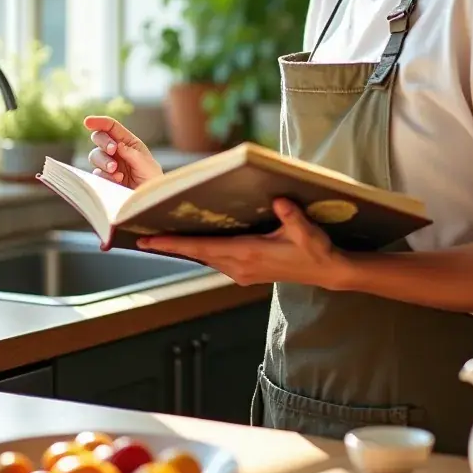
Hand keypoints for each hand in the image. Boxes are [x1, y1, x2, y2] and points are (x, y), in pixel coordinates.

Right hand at [83, 115, 162, 188]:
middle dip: (103, 142)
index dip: (100, 122)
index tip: (88, 121)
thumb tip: (118, 144)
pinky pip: (96, 172)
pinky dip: (104, 175)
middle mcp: (116, 151)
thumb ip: (131, 153)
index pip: (112, 127)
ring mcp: (109, 164)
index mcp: (128, 142)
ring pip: (95, 155)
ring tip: (116, 171)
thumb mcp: (146, 163)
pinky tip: (117, 180)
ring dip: (103, 161)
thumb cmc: (151, 179)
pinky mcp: (104, 177)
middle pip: (99, 138)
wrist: (149, 200)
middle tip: (112, 150)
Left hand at [138, 197, 347, 288]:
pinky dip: (202, 252)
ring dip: (187, 250)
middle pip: (198, 255)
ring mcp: (243, 272)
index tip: (150, 241)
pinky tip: (196, 243)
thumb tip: (278, 200)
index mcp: (249, 254)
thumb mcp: (306, 232)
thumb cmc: (317, 250)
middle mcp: (241, 266)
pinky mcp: (248, 273)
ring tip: (163, 238)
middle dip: (172, 246)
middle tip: (144, 236)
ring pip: (207, 259)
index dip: (175, 244)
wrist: (328, 271)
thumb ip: (292, 216)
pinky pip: (217, 261)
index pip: (203, 249)